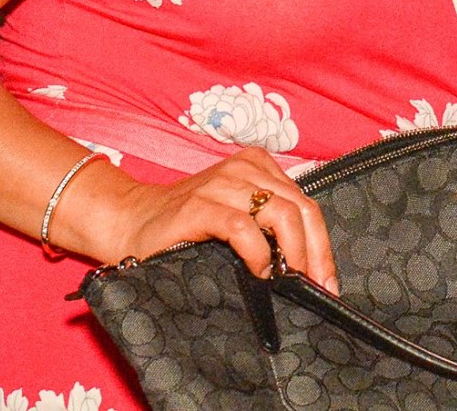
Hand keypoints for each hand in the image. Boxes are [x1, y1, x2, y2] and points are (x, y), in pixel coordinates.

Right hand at [74, 147, 337, 292]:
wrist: (128, 222)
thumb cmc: (186, 228)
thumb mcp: (234, 218)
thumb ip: (267, 228)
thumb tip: (307, 269)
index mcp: (258, 167)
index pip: (306, 204)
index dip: (322, 245)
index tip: (327, 283)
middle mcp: (244, 169)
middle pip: (302, 208)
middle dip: (316, 252)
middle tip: (317, 288)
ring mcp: (220, 184)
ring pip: (280, 212)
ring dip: (293, 253)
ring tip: (292, 283)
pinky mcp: (197, 206)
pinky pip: (242, 226)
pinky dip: (258, 251)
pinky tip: (260, 272)